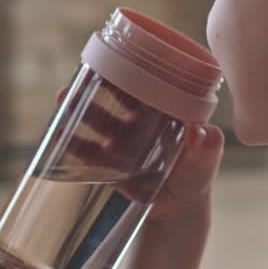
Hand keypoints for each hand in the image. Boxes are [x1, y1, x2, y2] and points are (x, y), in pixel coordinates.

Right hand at [53, 86, 223, 220]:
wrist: (177, 209)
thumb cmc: (196, 177)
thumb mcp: (204, 162)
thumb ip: (208, 149)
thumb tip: (202, 134)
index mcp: (165, 109)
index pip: (147, 83)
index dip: (130, 70)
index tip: (115, 59)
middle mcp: (141, 119)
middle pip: (116, 95)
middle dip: (97, 84)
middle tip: (82, 76)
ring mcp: (123, 138)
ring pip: (98, 117)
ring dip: (81, 107)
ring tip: (64, 98)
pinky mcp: (110, 160)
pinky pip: (89, 148)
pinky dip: (74, 141)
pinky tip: (59, 134)